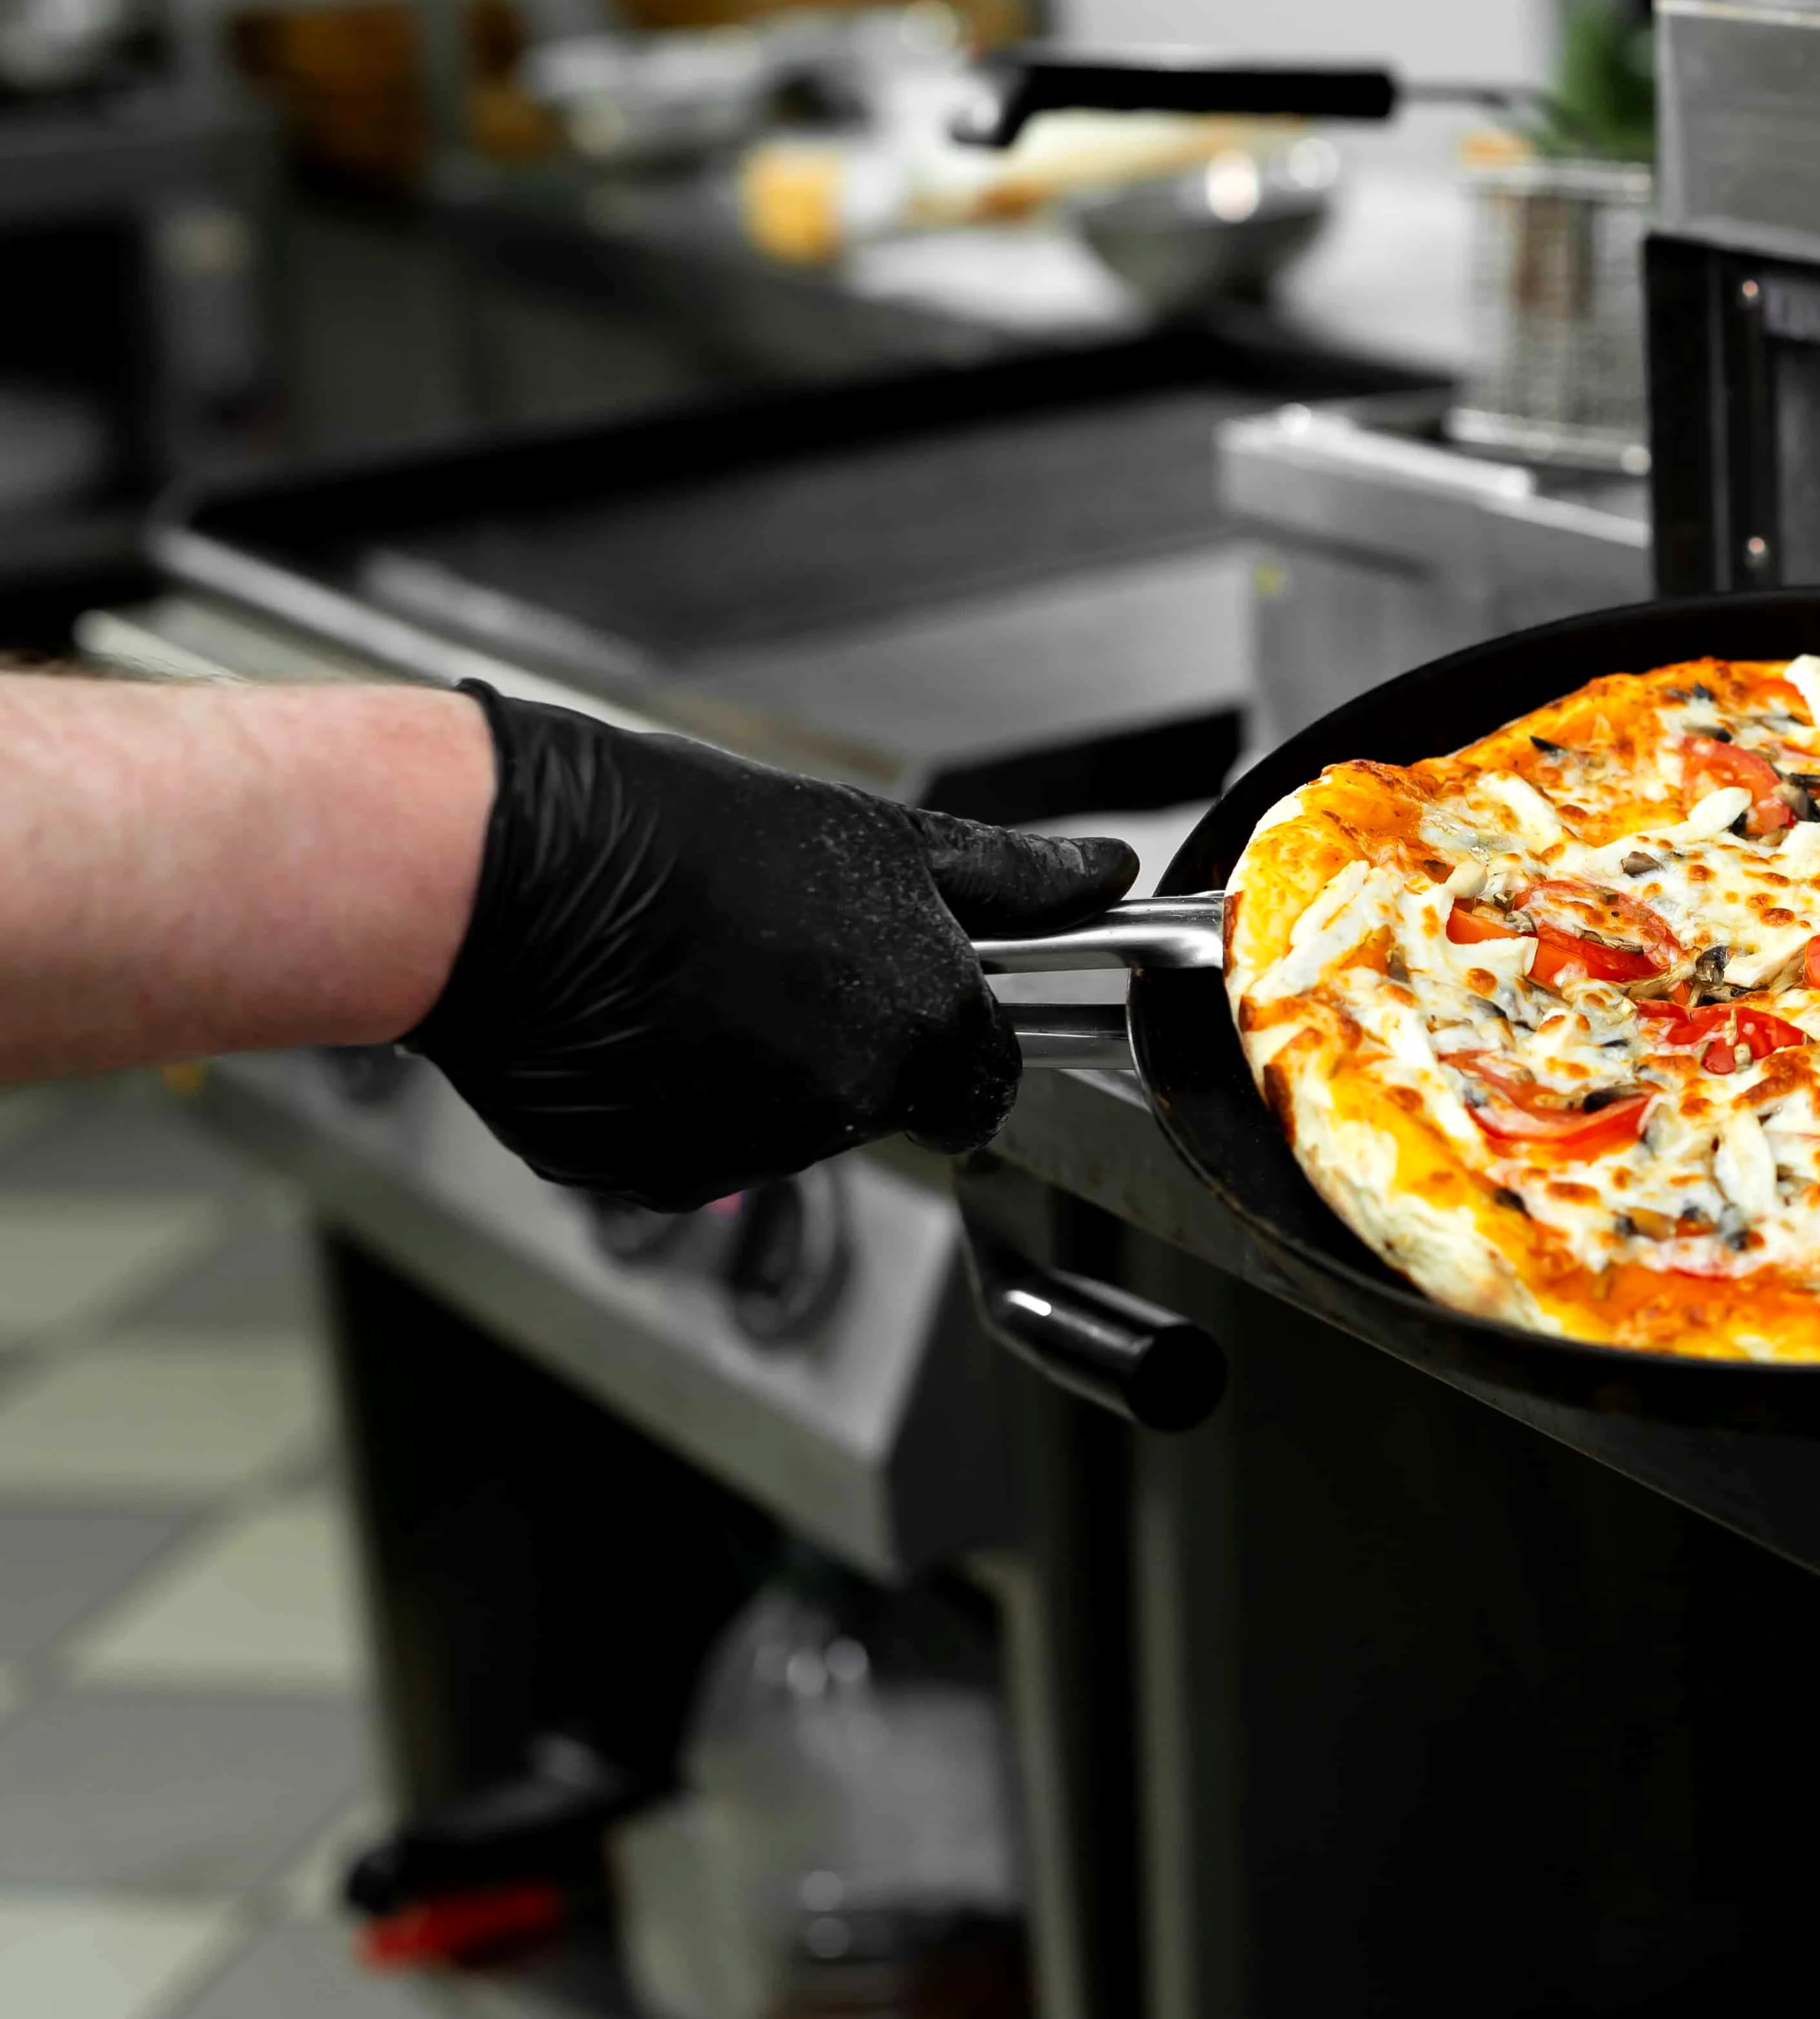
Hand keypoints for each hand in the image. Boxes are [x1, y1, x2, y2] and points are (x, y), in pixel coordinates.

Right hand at [407, 684, 1138, 1209]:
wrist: (513, 875)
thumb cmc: (691, 842)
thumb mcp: (879, 841)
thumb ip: (1008, 880)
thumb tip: (1106, 871)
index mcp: (923, 1035)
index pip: (985, 1083)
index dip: (954, 1036)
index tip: (908, 994)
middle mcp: (848, 1114)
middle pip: (884, 1104)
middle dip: (848, 1045)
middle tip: (777, 959)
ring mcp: (745, 1157)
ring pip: (785, 1129)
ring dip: (759, 1069)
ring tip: (695, 974)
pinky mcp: (647, 1177)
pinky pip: (688, 1148)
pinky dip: (673, 1098)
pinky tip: (639, 1017)